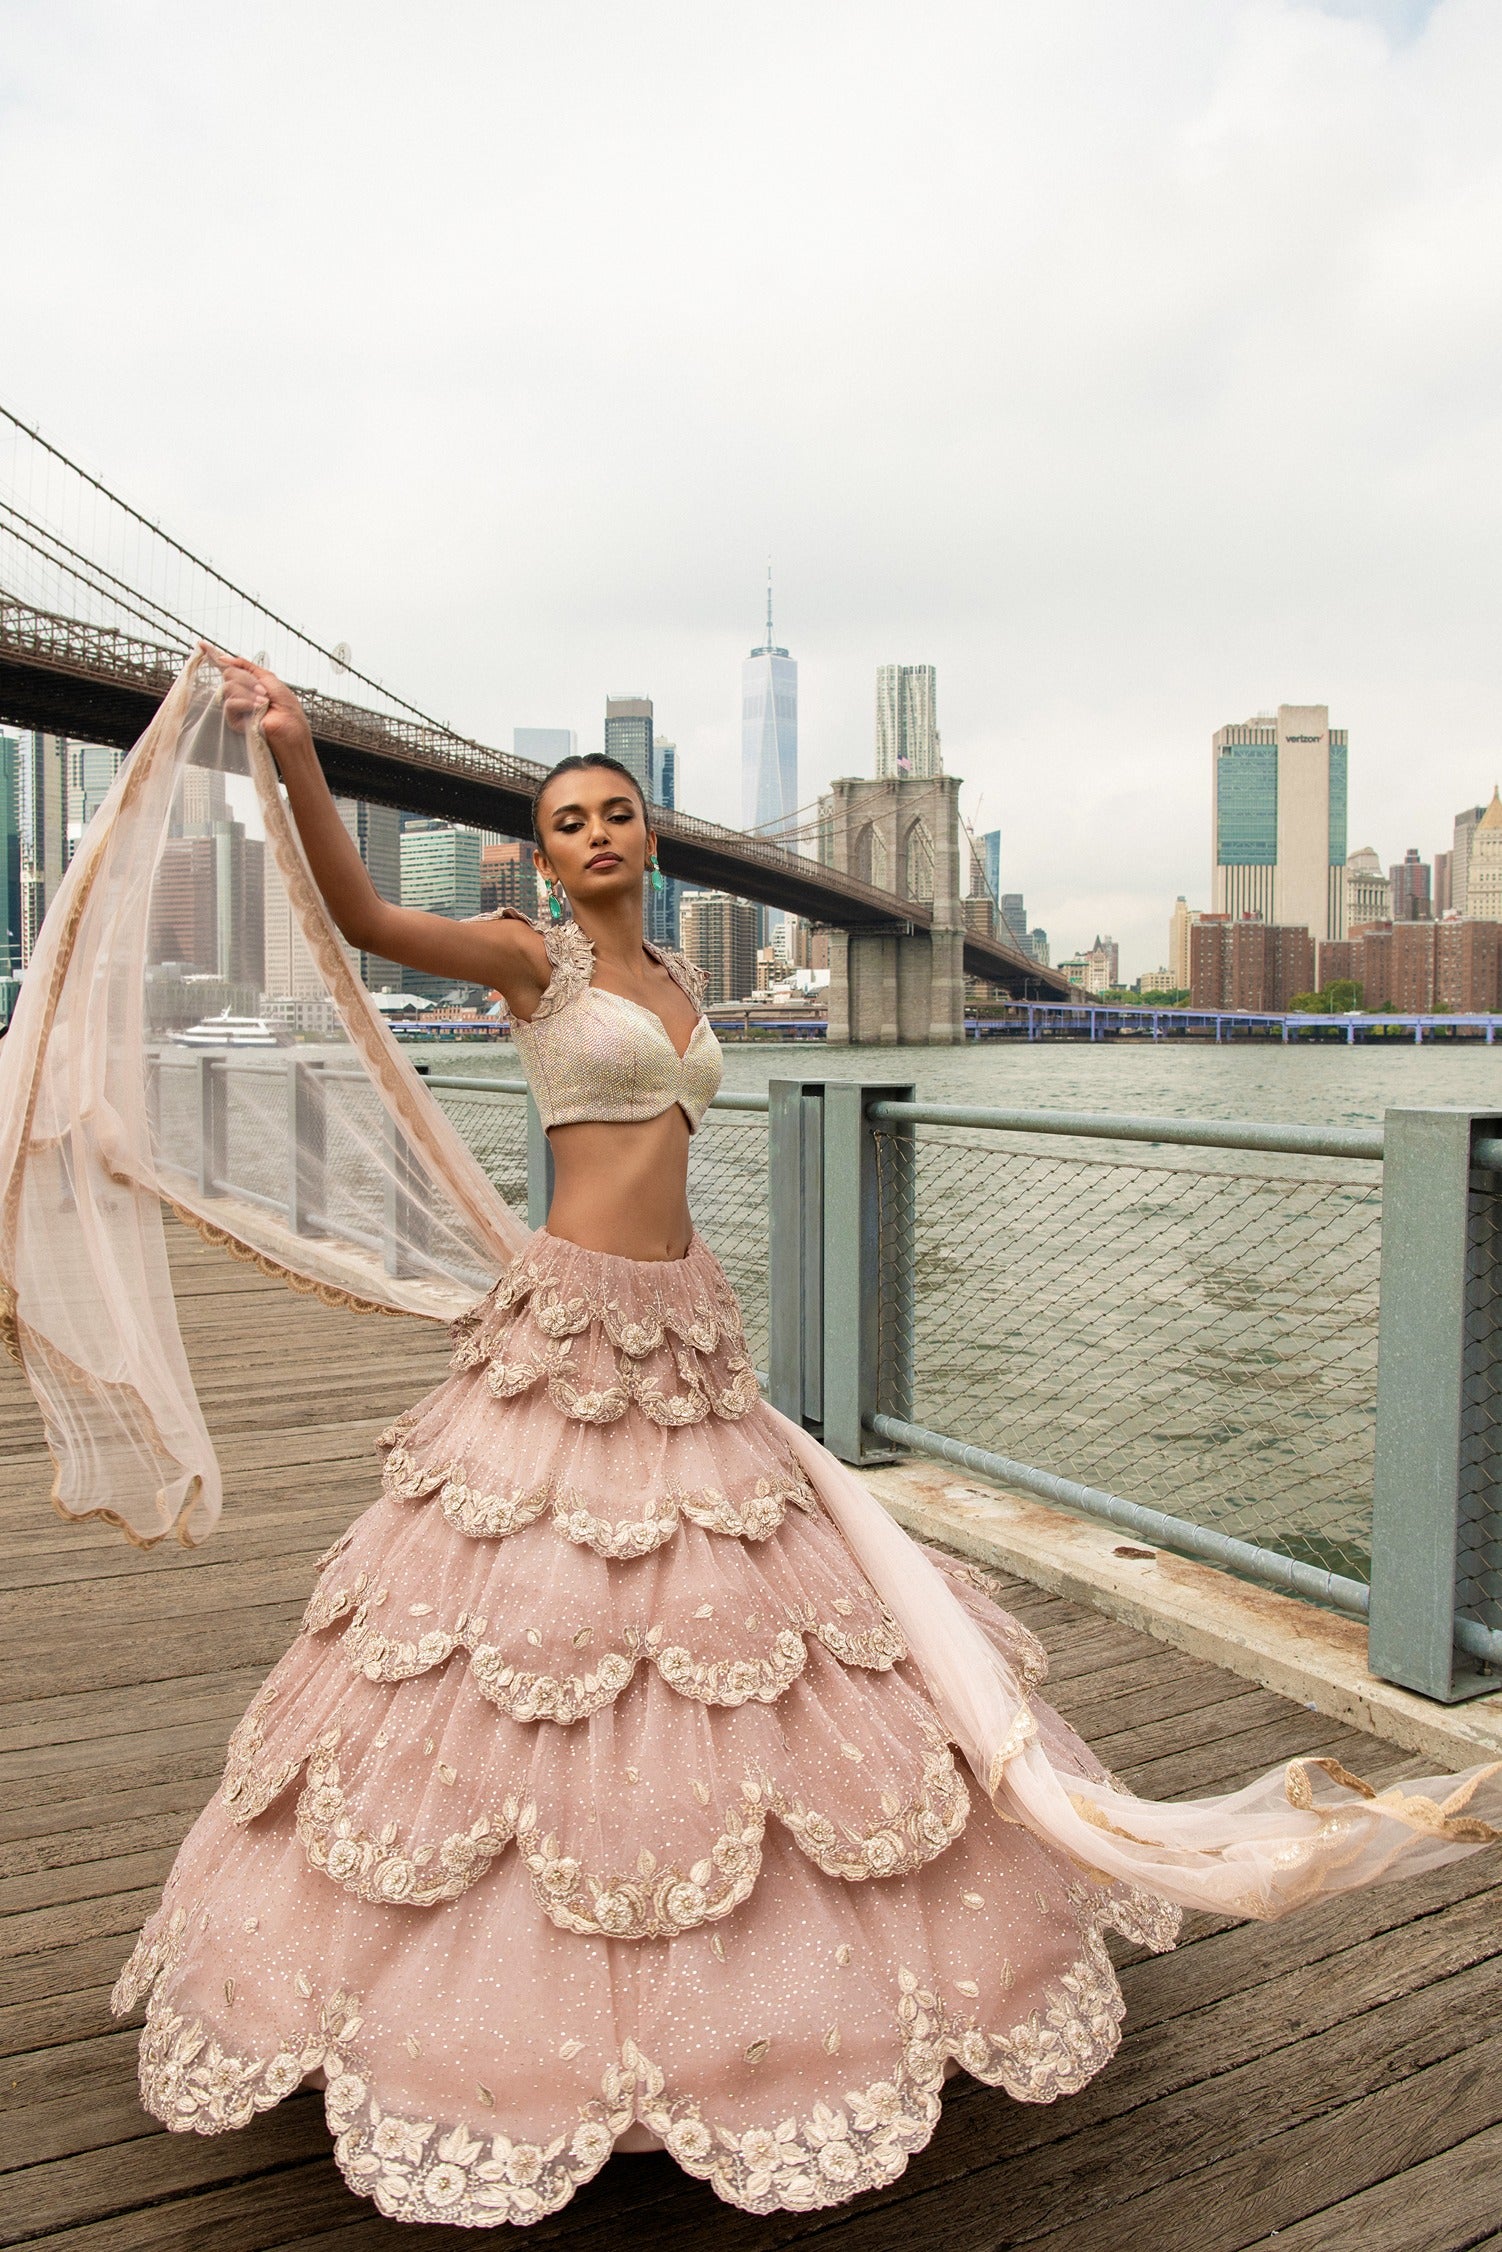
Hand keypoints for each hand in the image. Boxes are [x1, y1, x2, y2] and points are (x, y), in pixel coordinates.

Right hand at [215, 654, 313, 769]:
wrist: (290, 725)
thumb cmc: (285, 705)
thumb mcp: (268, 677)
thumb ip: (246, 666)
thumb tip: (225, 658)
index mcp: (247, 681)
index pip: (226, 666)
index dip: (213, 654)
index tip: (201, 644)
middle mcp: (239, 692)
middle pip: (229, 673)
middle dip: (247, 679)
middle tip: (263, 691)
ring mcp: (235, 705)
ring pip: (228, 687)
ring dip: (249, 692)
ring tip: (264, 701)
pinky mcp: (233, 719)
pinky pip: (230, 703)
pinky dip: (245, 702)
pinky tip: (257, 708)